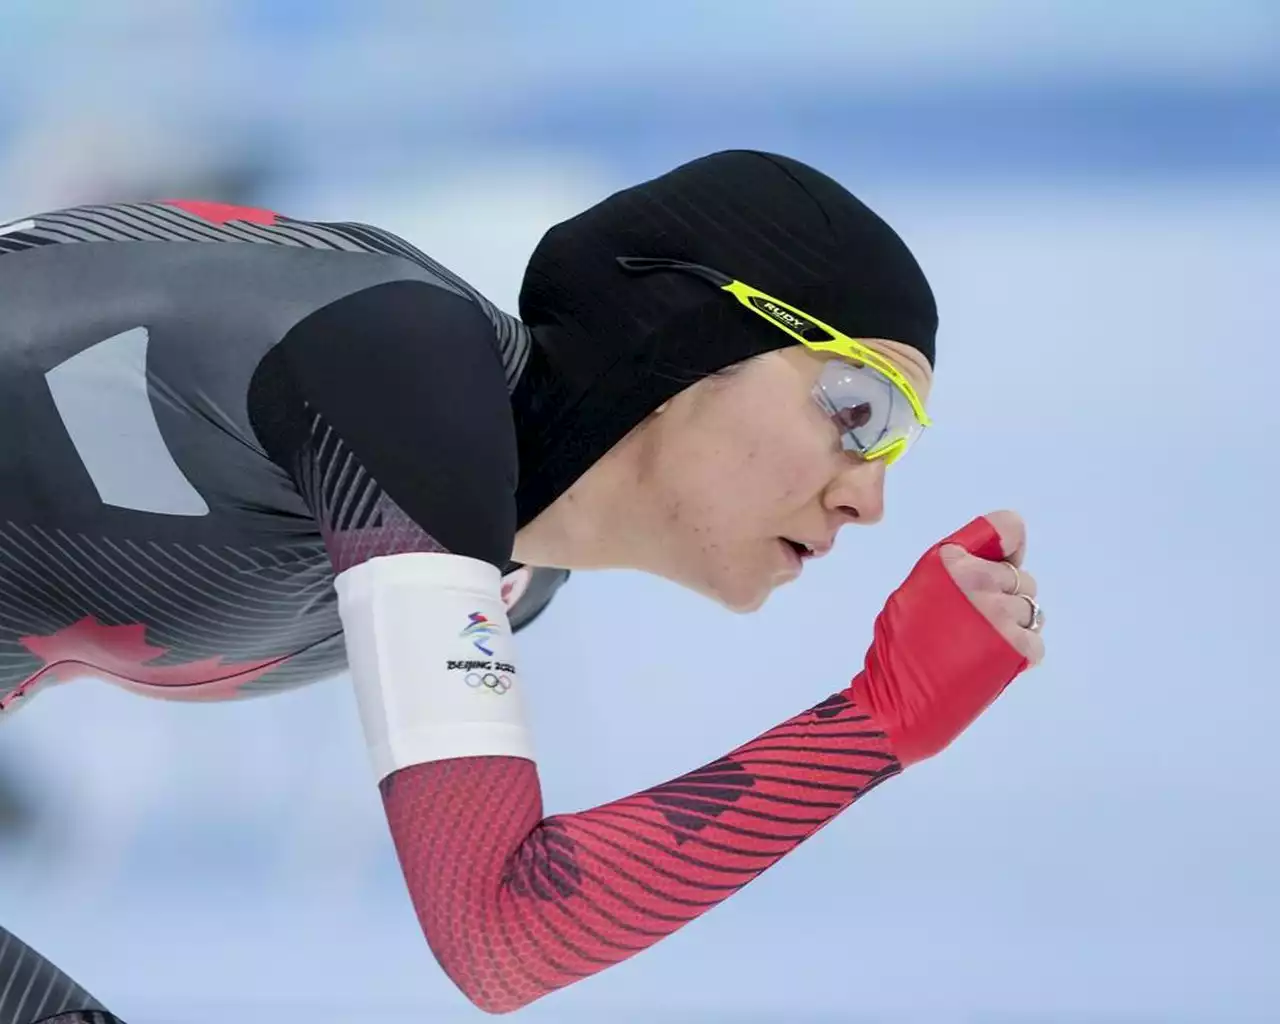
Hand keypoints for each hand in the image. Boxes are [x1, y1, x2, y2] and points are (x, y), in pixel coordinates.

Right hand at [854, 511, 1043, 766]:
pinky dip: (1019, 656)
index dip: (1009, 549)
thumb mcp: (914, 591)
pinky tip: (988, 664)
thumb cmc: (896, 648)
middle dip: (1007, 597)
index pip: (1008, 527)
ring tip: (979, 646)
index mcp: (948, 558)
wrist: (895, 703)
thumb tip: (1000, 560)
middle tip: (973, 624)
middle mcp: (976, 578)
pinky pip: (1036, 642)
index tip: (1001, 566)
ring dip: (1014, 627)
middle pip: (1022, 577)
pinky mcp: (1015, 645)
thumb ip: (954, 570)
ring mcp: (998, 612)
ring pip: (1032, 610)